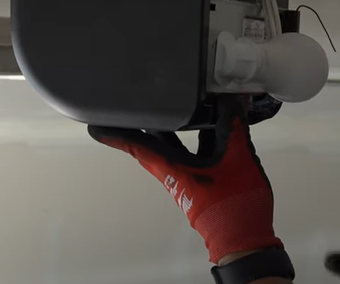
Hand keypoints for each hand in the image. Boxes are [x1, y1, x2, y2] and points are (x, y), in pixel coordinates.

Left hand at [89, 98, 282, 264]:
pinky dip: (191, 140)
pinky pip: (188, 156)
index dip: (116, 135)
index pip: (137, 146)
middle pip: (152, 146)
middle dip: (144, 127)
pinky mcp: (199, 185)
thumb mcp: (238, 159)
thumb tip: (231, 100)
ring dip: (169, 132)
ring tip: (168, 110)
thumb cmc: (233, 206)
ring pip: (171, 151)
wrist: (243, 239)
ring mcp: (185, 180)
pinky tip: (204, 128)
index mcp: (173, 168)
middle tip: (133, 109)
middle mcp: (173, 174)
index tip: (96, 127)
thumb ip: (233, 129)